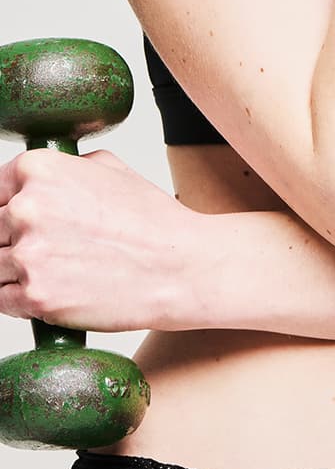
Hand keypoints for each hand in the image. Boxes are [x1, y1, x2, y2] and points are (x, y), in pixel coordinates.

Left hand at [0, 148, 198, 332]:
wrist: (181, 266)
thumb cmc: (153, 221)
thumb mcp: (110, 168)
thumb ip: (64, 168)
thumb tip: (35, 181)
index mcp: (39, 169)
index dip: (5, 208)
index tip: (17, 223)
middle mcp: (26, 208)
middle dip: (10, 240)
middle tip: (47, 249)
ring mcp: (29, 254)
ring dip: (15, 271)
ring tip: (52, 271)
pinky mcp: (36, 297)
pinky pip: (2, 300)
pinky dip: (19, 300)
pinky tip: (50, 291)